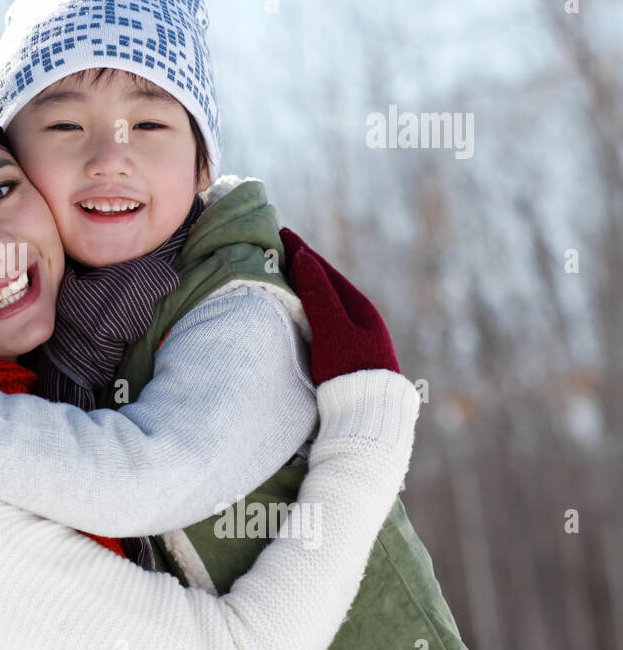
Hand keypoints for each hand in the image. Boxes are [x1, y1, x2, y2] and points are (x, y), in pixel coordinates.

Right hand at [279, 227, 400, 383]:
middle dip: (304, 265)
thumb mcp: (332, 330)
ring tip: (286, 272)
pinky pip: (325, 319)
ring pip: (326, 302)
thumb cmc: (350, 371)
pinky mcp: (349, 355)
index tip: (282, 232)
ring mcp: (357, 337)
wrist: (369, 417)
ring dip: (307, 286)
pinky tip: (300, 310)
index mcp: (359, 308)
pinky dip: (310, 306)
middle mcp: (361, 319)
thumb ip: (317, 294)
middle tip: (281, 246)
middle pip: (327, 285)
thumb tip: (302, 258)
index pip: (325, 271)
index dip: (303, 252)